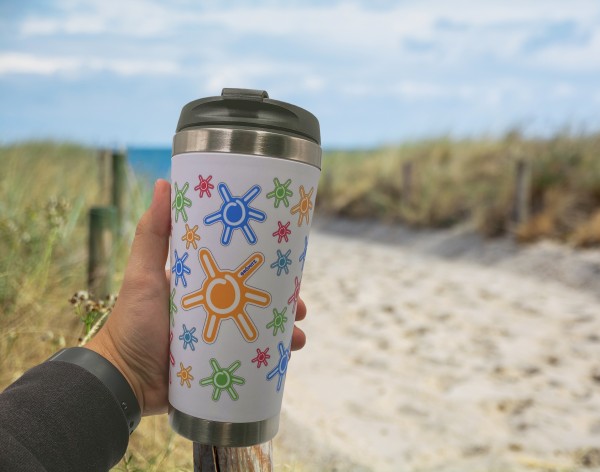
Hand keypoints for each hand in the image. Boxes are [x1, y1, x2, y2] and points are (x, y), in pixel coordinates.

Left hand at [87, 179, 306, 415]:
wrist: (122, 380)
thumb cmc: (132, 322)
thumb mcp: (142, 274)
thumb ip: (152, 232)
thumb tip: (163, 182)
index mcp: (201, 284)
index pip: (239, 269)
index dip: (263, 266)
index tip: (286, 263)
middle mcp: (213, 307)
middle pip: (256, 299)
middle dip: (283, 302)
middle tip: (300, 304)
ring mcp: (219, 335)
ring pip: (260, 328)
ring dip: (284, 330)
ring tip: (298, 335)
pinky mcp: (220, 362)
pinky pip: (252, 358)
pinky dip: (273, 356)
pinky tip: (288, 354)